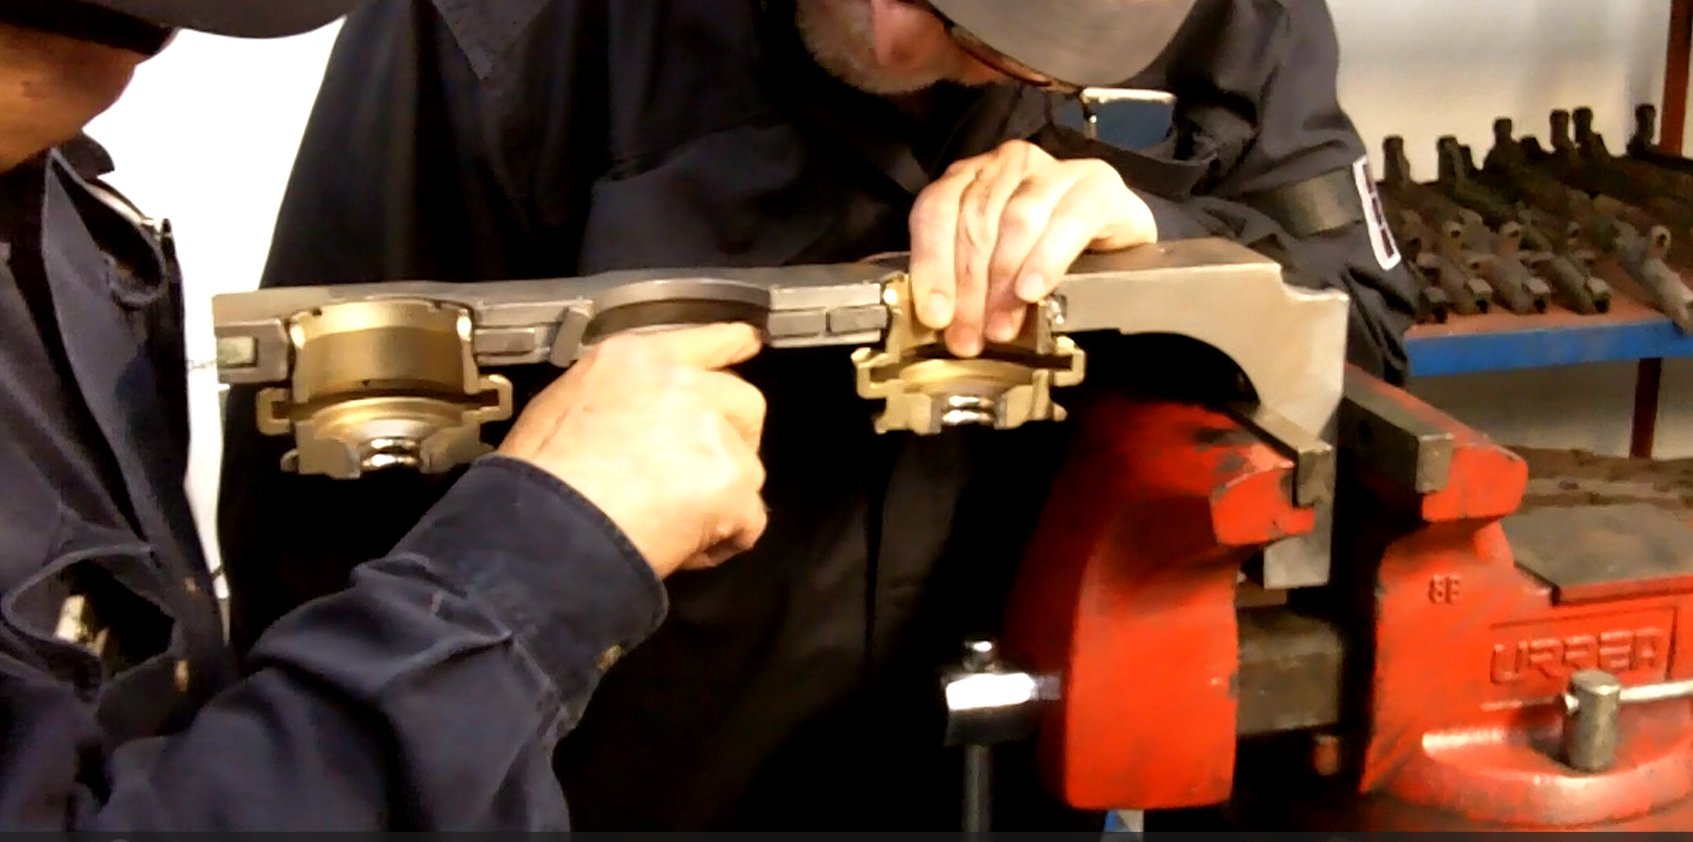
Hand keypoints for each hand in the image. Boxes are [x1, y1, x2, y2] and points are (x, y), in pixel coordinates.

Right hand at [497, 323, 768, 578]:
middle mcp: (684, 384)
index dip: (730, 344)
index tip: (748, 342)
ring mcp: (713, 432)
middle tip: (699, 474)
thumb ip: (616, 396)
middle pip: (742, 401)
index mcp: (638, 359)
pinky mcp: (731, 482)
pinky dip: (724, 539)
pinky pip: (749, 518)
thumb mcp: (562, 405)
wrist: (547, 529)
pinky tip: (685, 548)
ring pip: (748, 465)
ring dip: (723, 493)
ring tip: (674, 521)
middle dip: (734, 437)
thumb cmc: (537, 478)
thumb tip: (632, 419)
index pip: (703, 340)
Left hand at [908, 140, 1158, 356]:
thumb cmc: (1047, 257)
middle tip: (969, 337)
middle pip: (975, 221)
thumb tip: (948, 328)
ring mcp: (1053, 170)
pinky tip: (1034, 290)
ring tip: (1002, 326)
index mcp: (970, 179)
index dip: (931, 264)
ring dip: (1004, 280)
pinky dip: (1047, 259)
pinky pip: (1068, 220)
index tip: (934, 313)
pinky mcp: (1098, 185)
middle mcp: (1007, 165)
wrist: (1119, 244)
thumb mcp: (996, 273)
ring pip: (1017, 220)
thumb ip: (968, 288)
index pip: (935, 210)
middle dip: (968, 288)